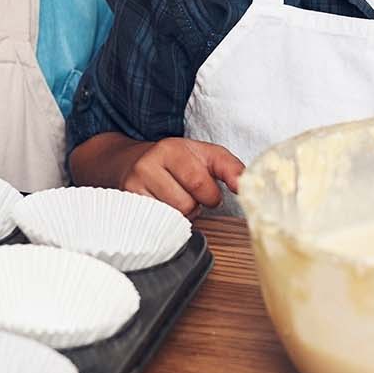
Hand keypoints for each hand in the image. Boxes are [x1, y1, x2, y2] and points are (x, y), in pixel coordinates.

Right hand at [119, 138, 243, 215]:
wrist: (131, 161)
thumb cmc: (176, 160)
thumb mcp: (206, 156)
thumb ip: (231, 168)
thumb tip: (247, 185)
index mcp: (171, 149)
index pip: (200, 184)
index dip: (210, 195)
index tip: (207, 190)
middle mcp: (148, 164)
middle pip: (186, 205)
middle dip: (195, 205)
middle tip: (188, 193)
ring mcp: (133, 185)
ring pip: (172, 217)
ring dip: (180, 214)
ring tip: (174, 199)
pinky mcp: (126, 203)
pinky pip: (156, 224)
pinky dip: (165, 220)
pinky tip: (162, 205)